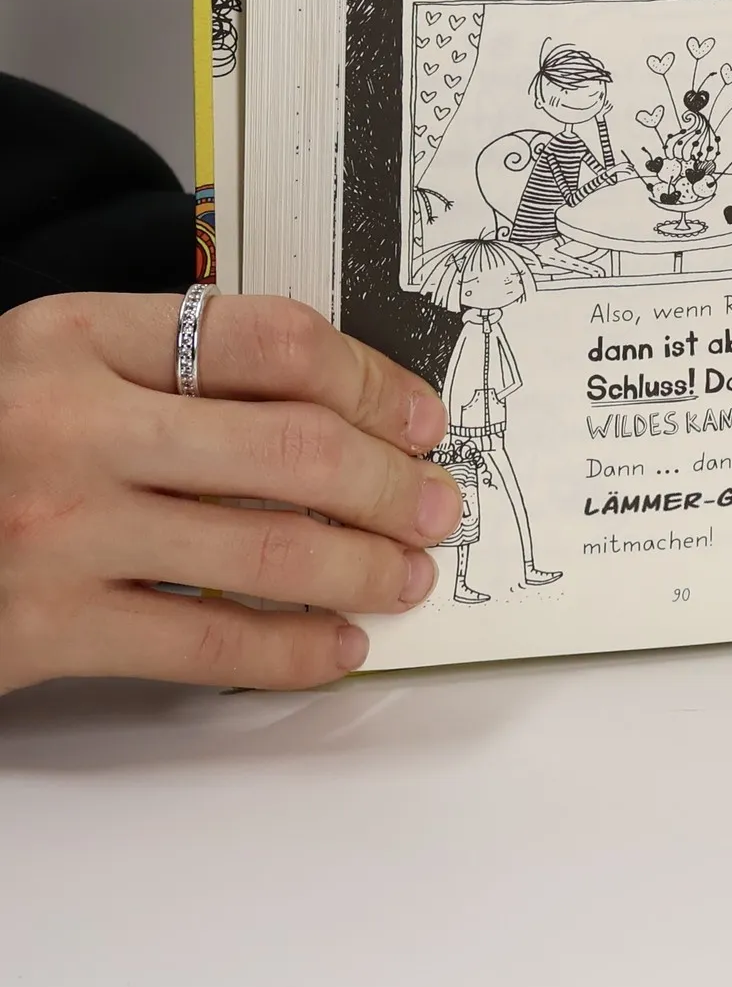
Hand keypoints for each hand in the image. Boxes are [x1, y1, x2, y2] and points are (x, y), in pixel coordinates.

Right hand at [0, 292, 460, 693]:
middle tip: (437, 504)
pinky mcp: (39, 630)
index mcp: (73, 336)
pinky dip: (291, 650)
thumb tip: (331, 403)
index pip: (269, 341)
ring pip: (266, 549)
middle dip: (390, 482)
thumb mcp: (45, 365)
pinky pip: (204, 642)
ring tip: (408, 575)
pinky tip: (335, 646)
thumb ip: (164, 366)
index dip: (369, 379)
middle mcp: (69, 423)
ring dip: (363, 567)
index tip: (418, 414)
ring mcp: (55, 529)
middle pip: (290, 447)